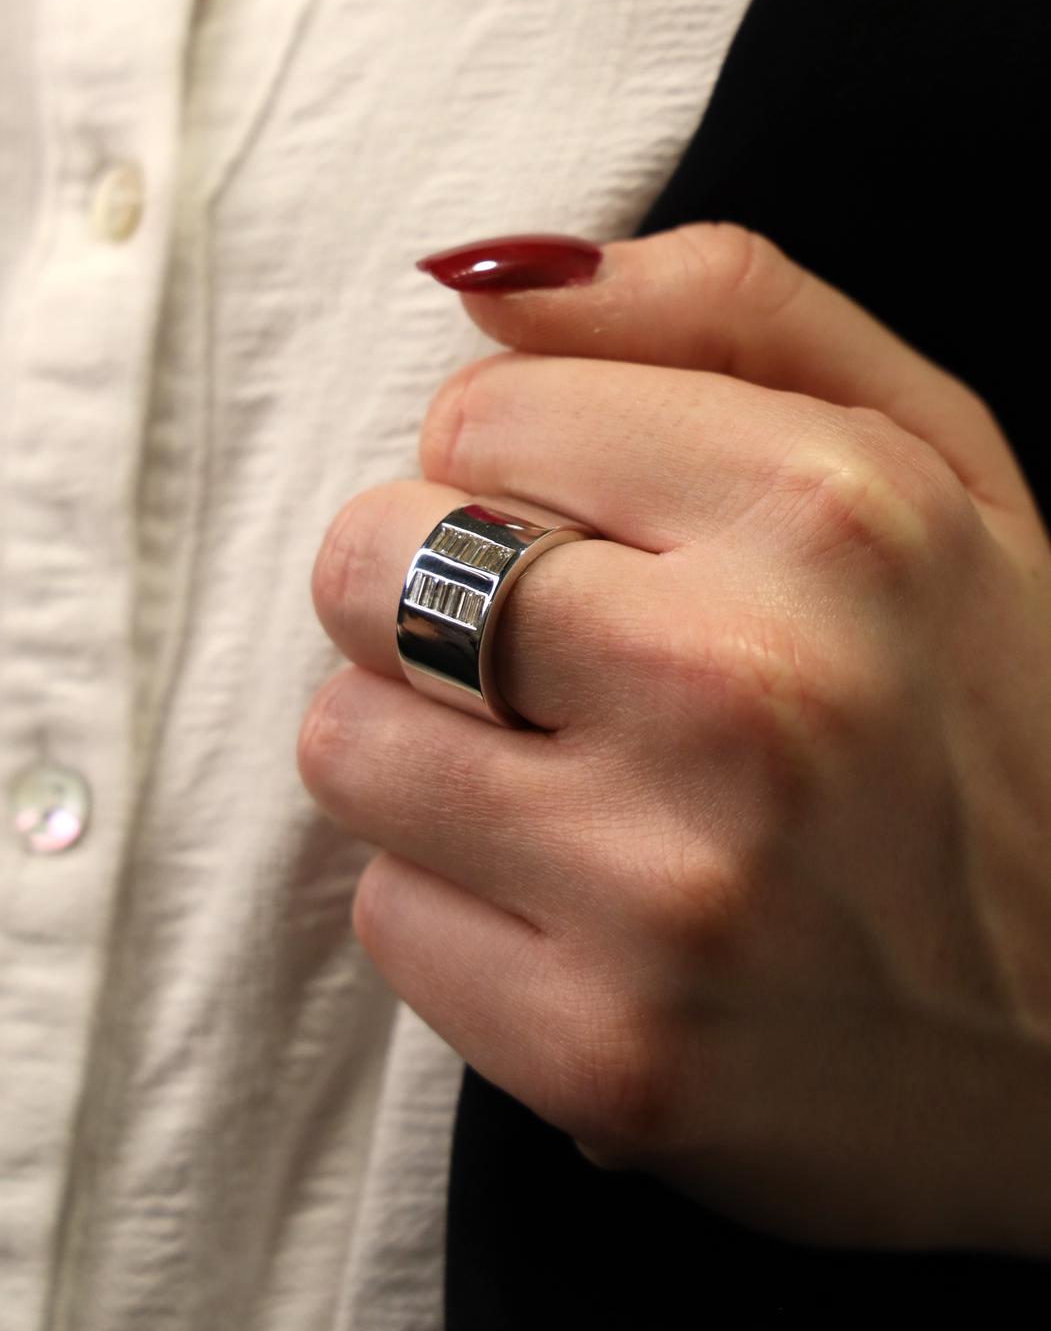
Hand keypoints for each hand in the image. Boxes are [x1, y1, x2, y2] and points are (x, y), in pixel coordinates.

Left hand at [297, 223, 1050, 1255]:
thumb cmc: (1000, 712)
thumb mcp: (930, 459)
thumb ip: (727, 307)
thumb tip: (487, 274)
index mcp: (830, 510)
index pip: (474, 417)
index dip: (519, 474)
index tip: (595, 539)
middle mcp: (745, 690)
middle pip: (367, 563)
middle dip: (432, 594)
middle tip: (553, 658)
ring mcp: (671, 891)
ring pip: (345, 740)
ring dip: (430, 747)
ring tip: (566, 782)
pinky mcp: (607, 1056)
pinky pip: (386, 915)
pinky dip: (459, 901)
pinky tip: (581, 910)